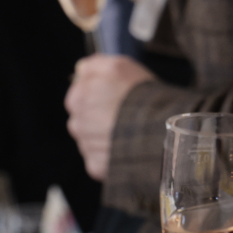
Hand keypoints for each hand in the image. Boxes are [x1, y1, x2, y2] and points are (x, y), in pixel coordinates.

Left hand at [65, 54, 156, 180]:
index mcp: (77, 98)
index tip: (114, 95)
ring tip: (128, 131)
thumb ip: (94, 65)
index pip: (78, 94)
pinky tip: (127, 146)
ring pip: (91, 139)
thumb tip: (81, 69)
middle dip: (99, 116)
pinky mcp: (96, 166)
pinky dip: (111, 154)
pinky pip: (100, 160)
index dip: (98, 93)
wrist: (155, 129)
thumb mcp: (118, 66)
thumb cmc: (138, 96)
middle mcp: (76, 124)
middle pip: (83, 119)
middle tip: (123, 113)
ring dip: (105, 135)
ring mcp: (86, 147)